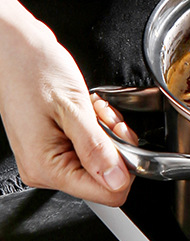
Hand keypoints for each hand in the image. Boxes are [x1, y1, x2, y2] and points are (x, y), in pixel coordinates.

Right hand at [0, 0, 136, 205]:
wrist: (13, 46)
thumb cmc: (32, 68)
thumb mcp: (72, 108)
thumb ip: (97, 148)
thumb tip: (117, 180)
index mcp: (47, 167)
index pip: (106, 194)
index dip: (125, 168)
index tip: (119, 139)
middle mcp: (46, 169)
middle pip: (108, 176)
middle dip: (115, 145)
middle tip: (102, 118)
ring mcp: (51, 158)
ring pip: (104, 159)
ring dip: (107, 132)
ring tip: (91, 109)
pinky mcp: (57, 145)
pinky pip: (93, 146)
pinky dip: (99, 126)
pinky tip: (87, 109)